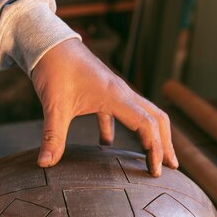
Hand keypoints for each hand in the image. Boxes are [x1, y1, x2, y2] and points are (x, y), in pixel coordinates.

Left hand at [31, 38, 177, 175]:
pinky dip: (118, 131)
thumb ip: (52, 137)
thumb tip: (44, 164)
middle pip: (156, 118)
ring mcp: (113, 92)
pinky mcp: (101, 93)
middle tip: (172, 168)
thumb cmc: (55, 70)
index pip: (147, 125)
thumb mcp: (54, 106)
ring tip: (151, 159)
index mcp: (116, 96)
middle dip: (165, 143)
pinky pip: (118, 114)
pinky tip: (106, 146)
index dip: (155, 149)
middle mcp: (121, 93)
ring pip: (142, 115)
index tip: (155, 171)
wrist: (49, 44)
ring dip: (149, 136)